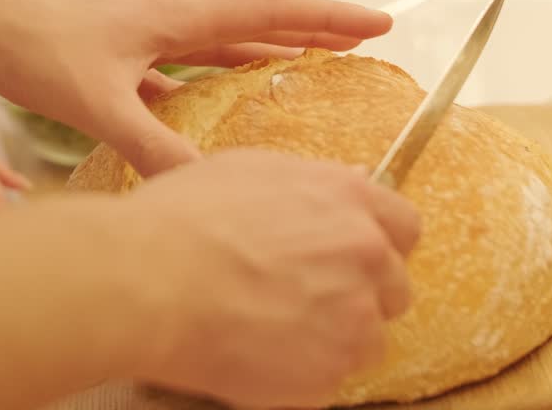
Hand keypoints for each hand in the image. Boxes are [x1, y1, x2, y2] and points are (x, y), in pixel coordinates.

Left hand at [0, 0, 392, 175]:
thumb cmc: (27, 45)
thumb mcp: (95, 103)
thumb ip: (151, 147)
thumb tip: (206, 190)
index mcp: (172, 17)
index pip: (269, 11)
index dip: (327, 19)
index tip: (378, 22)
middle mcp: (165, 19)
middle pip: (256, 21)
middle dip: (312, 30)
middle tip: (362, 40)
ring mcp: (139, 34)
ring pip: (220, 43)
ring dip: (266, 51)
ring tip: (308, 63)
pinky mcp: (115, 53)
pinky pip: (180, 66)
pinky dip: (208, 80)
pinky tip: (210, 102)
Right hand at [121, 149, 419, 408]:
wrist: (147, 281)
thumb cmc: (182, 219)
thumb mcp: (248, 170)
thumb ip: (311, 182)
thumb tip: (349, 179)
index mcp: (348, 199)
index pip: (404, 228)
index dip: (377, 245)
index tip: (351, 259)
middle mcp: (364, 255)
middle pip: (393, 288)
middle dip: (359, 295)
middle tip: (303, 299)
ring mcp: (352, 319)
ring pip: (368, 341)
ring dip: (333, 339)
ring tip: (273, 330)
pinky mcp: (327, 374)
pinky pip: (331, 380)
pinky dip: (302, 374)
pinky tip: (257, 352)